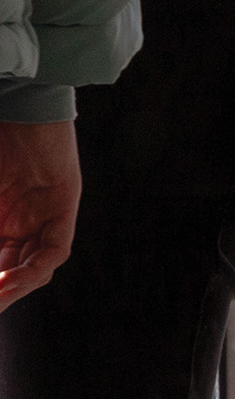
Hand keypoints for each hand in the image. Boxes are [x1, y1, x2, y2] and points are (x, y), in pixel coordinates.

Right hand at [0, 120, 81, 311]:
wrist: (17, 105)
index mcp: (3, 219)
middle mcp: (26, 223)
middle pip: (14, 269)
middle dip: (0, 292)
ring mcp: (46, 217)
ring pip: (34, 266)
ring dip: (14, 288)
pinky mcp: (64, 208)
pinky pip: (54, 250)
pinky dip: (34, 269)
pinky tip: (11, 280)